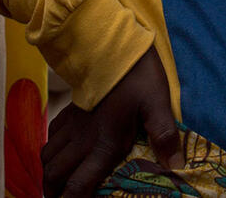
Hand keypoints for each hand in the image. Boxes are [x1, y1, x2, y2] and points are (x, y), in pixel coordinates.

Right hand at [41, 47, 180, 196]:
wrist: (111, 44)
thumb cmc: (137, 75)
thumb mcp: (158, 104)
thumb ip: (165, 136)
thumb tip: (177, 166)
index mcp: (104, 145)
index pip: (79, 185)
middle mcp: (83, 140)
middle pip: (55, 175)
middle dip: (53, 193)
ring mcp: (74, 124)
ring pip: (48, 157)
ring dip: (48, 174)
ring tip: (55, 185)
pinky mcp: (71, 109)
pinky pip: (51, 135)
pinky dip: (49, 150)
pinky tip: (57, 154)